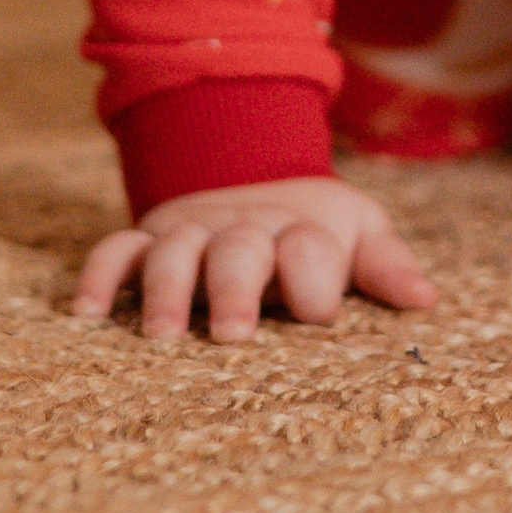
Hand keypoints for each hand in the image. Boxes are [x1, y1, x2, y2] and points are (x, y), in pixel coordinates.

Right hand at [73, 175, 436, 343]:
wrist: (253, 174)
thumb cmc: (314, 228)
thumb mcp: (357, 232)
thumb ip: (385, 264)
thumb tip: (426, 300)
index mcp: (298, 229)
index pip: (307, 249)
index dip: (313, 278)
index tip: (316, 311)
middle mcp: (241, 228)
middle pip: (236, 250)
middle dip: (234, 289)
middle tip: (234, 335)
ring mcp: (191, 232)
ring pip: (173, 252)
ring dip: (168, 292)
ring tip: (163, 338)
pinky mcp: (149, 239)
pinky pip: (116, 251)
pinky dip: (99, 276)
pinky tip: (85, 315)